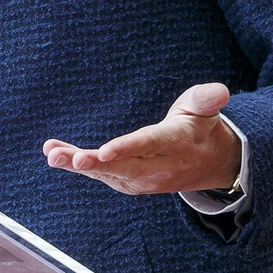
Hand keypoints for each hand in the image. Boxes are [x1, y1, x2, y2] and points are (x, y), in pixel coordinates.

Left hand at [42, 83, 239, 195]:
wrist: (208, 164)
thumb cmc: (200, 127)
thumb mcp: (206, 109)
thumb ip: (207, 99)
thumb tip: (220, 91)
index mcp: (176, 144)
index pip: (149, 147)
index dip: (127, 149)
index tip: (104, 151)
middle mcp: (157, 166)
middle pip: (125, 167)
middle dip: (97, 164)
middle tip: (72, 158)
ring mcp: (141, 178)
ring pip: (107, 173)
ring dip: (78, 165)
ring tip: (52, 155)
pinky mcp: (128, 180)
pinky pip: (100, 173)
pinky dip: (76, 164)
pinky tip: (53, 152)